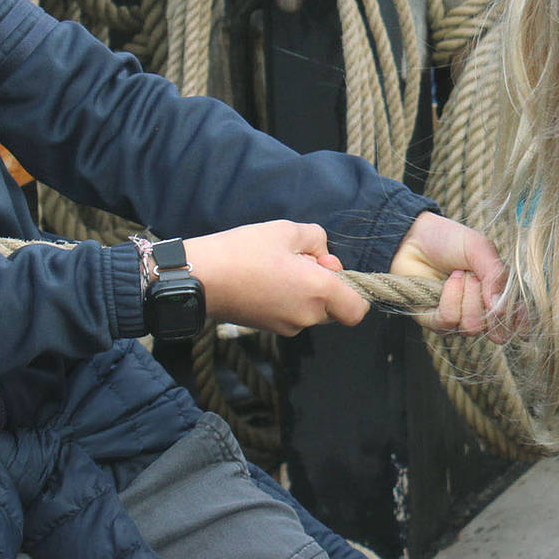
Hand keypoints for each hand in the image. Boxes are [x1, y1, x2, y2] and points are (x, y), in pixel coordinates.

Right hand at [183, 221, 368, 335]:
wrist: (200, 278)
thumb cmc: (243, 252)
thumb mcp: (286, 230)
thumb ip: (317, 239)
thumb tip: (323, 257)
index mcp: (318, 292)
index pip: (357, 308)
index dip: (352, 288)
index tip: (327, 266)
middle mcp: (307, 316)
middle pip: (334, 307)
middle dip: (325, 285)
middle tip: (299, 260)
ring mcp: (287, 326)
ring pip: (312, 311)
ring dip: (304, 291)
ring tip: (276, 266)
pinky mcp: (269, 328)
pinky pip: (292, 314)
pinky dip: (287, 299)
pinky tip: (265, 278)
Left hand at [390, 210, 509, 338]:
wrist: (415, 237)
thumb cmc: (450, 240)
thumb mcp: (480, 249)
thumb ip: (496, 275)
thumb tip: (500, 309)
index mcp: (498, 296)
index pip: (516, 321)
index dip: (517, 318)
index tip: (513, 307)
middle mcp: (480, 312)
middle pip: (494, 327)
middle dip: (483, 297)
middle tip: (472, 275)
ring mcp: (458, 319)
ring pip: (472, 326)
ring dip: (465, 296)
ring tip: (457, 275)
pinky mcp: (435, 322)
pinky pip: (449, 320)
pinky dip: (449, 297)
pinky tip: (447, 282)